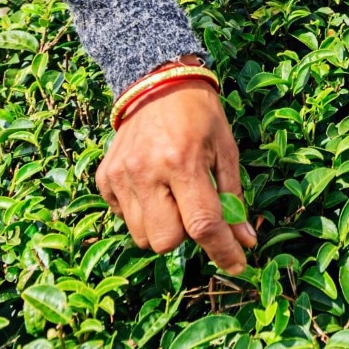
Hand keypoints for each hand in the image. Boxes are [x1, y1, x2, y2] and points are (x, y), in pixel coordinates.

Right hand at [96, 81, 255, 272]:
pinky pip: (123, 218)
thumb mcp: (226, 150)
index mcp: (182, 162)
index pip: (202, 224)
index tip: (238, 265)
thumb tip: (245, 242)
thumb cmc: (200, 115)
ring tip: (172, 195)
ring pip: (142, 237)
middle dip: (186, 234)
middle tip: (194, 205)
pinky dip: (142, 212)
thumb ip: (233, 197)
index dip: (222, 252)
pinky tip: (152, 186)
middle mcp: (147, 172)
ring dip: (163, 226)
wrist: (156, 82)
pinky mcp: (104, 178)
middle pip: (167, 241)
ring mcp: (120, 176)